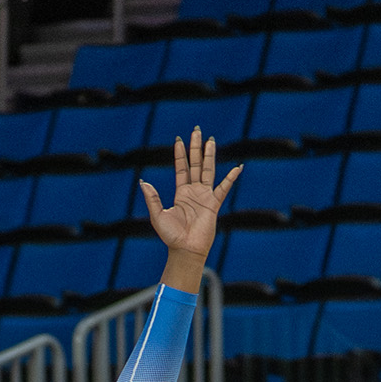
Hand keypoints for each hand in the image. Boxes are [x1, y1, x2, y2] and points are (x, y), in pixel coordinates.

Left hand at [138, 126, 241, 263]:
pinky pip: (224, 188)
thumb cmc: (171, 236)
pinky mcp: (214, 204)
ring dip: (209, 155)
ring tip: (211, 140)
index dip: (180, 154)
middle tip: (196, 131)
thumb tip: (143, 182)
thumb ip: (152, 198)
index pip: (181, 169)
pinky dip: (231, 178)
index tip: (179, 140)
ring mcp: (205, 197)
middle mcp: (193, 192)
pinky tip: (237, 168)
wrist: (185, 250)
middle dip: (195, 148)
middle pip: (195, 165)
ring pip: (208, 171)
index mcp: (181, 193)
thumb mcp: (157, 215)